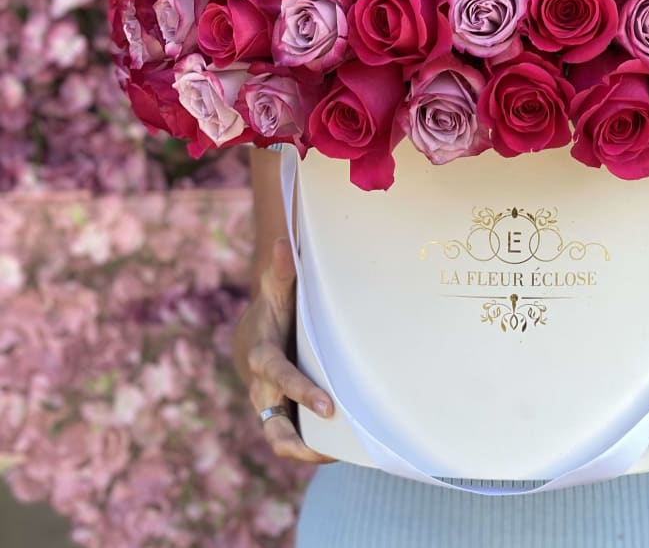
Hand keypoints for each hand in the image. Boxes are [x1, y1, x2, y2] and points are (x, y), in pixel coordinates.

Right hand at [233, 237, 336, 462]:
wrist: (256, 332)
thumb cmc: (273, 308)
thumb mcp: (276, 289)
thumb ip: (280, 271)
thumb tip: (281, 243)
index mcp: (262, 357)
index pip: (278, 378)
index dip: (300, 391)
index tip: (328, 406)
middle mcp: (262, 389)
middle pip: (274, 426)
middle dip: (301, 442)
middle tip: (335, 449)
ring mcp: (269, 406)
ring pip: (280, 440)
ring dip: (308, 452)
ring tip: (344, 454)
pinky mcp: (280, 414)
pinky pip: (290, 437)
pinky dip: (311, 446)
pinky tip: (343, 446)